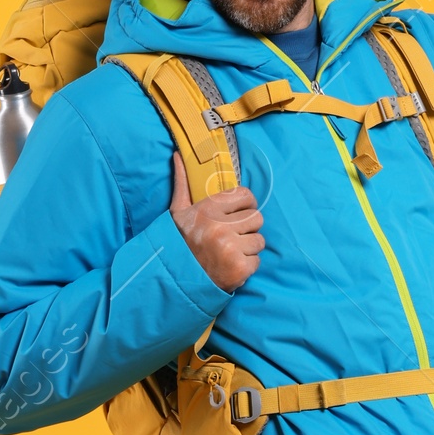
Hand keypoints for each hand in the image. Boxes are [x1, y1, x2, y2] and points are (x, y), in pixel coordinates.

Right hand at [169, 153, 263, 289]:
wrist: (173, 278)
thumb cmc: (178, 242)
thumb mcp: (177, 211)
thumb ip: (183, 183)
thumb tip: (178, 155)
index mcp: (209, 210)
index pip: (247, 196)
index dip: (246, 205)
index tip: (238, 214)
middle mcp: (220, 228)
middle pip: (257, 218)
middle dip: (247, 228)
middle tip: (232, 236)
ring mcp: (231, 249)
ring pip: (259, 240)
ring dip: (248, 248)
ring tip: (229, 252)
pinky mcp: (239, 268)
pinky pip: (257, 261)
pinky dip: (247, 265)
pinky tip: (230, 265)